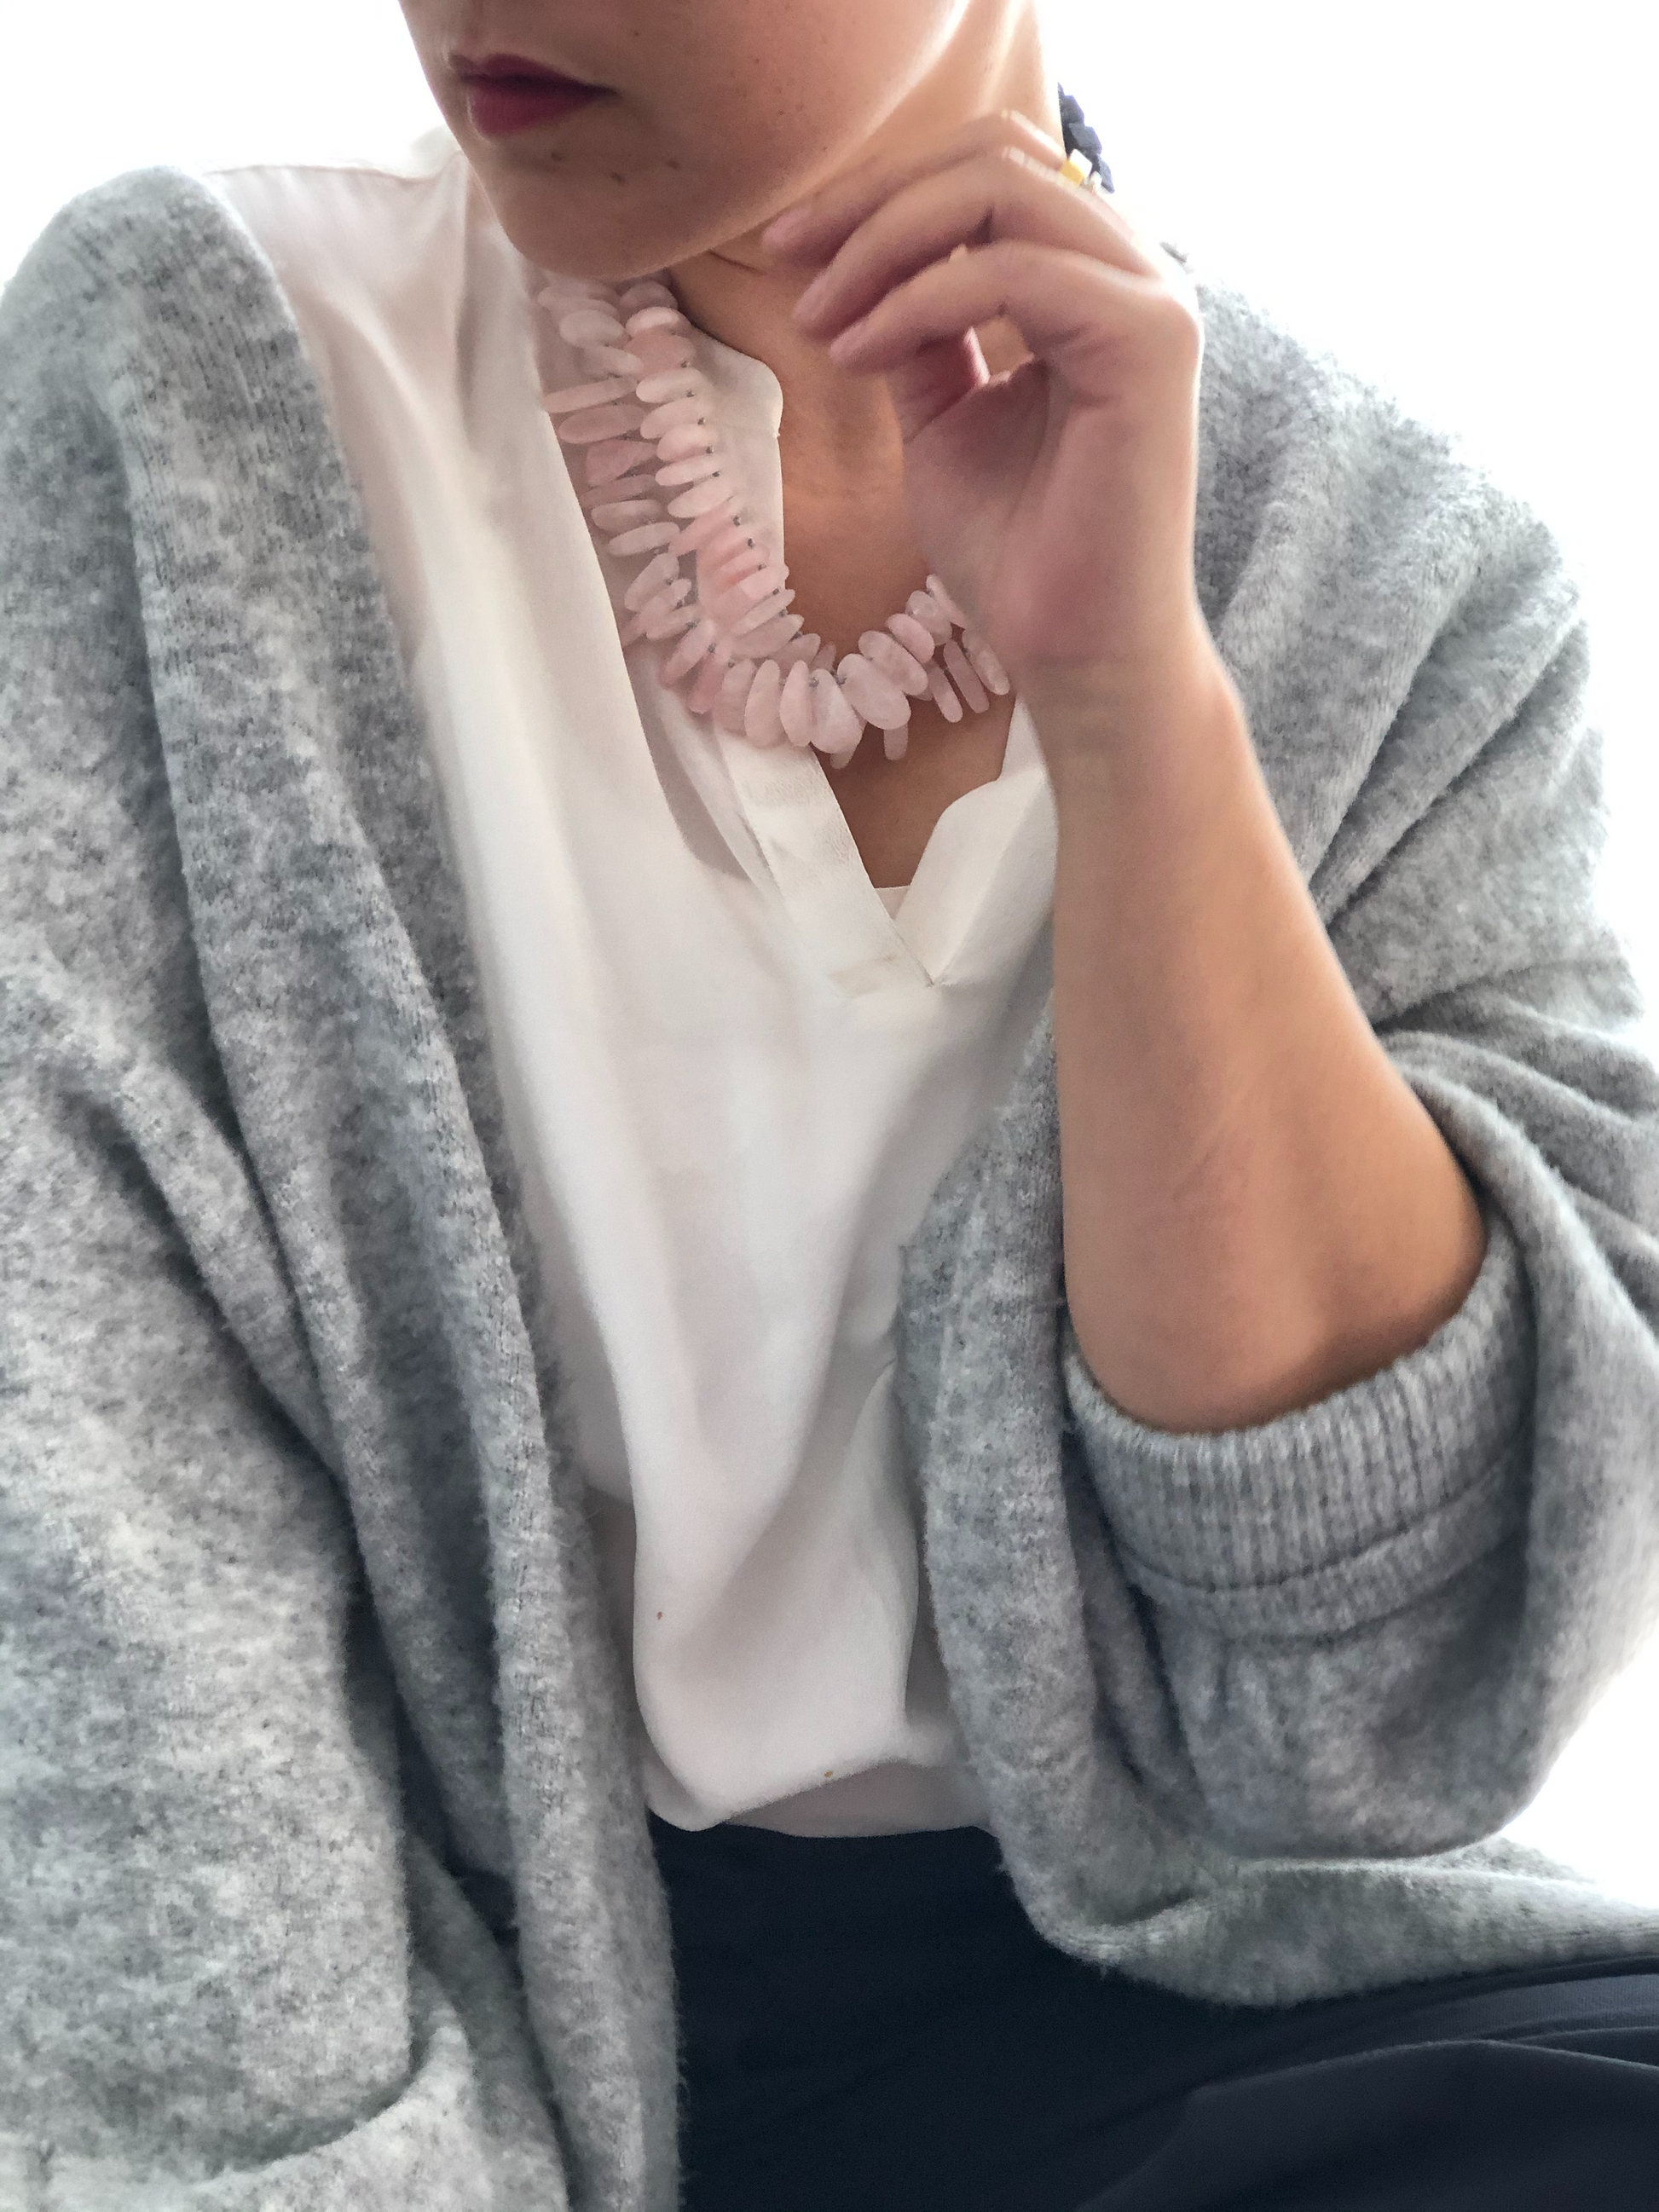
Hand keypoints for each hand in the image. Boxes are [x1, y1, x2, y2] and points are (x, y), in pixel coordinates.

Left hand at [763, 109, 1222, 748]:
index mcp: (1092, 283)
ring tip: (820, 324)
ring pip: (1001, 190)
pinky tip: (858, 355)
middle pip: (993, 155)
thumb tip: (859, 262)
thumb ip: (919, 333)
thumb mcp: (943, 418)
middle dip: (872, 198)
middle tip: (787, 258)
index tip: (788, 250)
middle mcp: (1135, 275)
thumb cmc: (1019, 557)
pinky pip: (1012, 271)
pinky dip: (916, 303)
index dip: (879, 193)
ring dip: (883, 245)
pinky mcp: (1149, 344)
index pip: (987, 174)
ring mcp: (1151, 301)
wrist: (1075, 656)